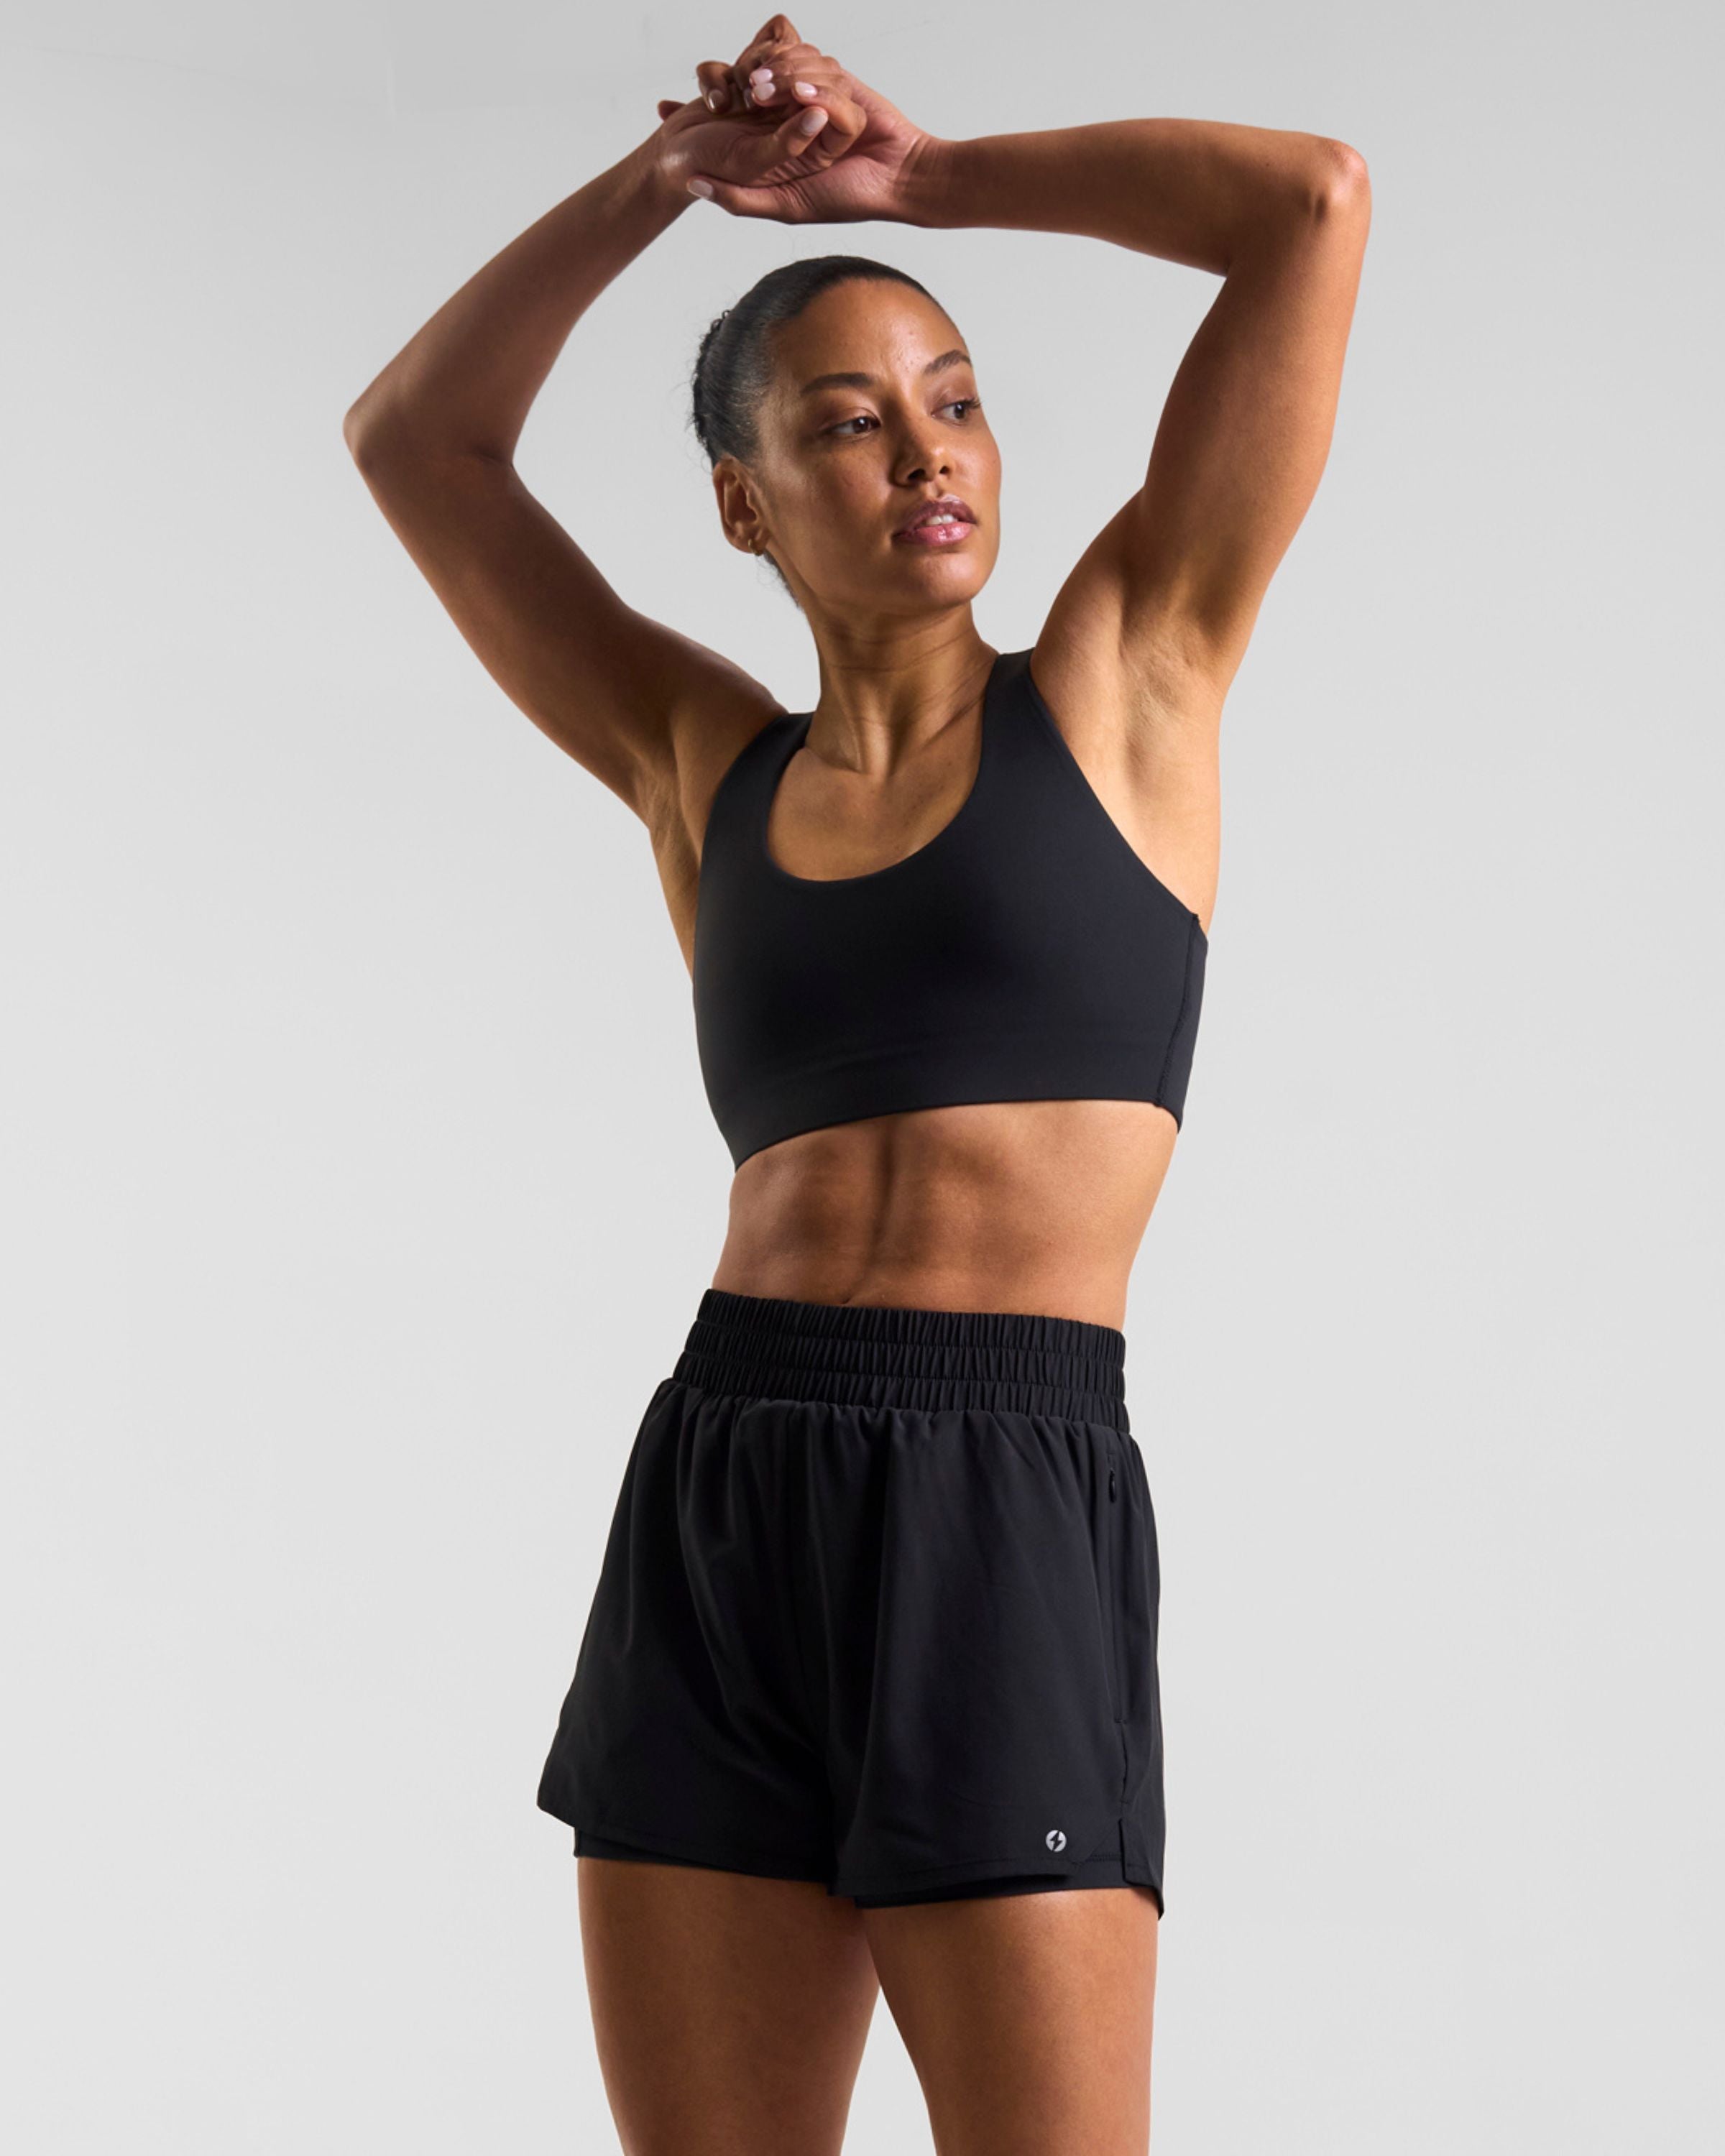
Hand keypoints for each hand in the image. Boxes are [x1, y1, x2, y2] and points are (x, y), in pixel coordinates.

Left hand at [651, 14, 940, 224]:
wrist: (898, 177)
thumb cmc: (846, 197)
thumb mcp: (784, 204)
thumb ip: (738, 197)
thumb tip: (690, 185)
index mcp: (768, 139)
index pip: (724, 109)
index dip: (693, 105)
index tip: (660, 109)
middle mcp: (786, 111)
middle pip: (747, 73)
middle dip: (741, 78)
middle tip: (741, 94)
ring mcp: (811, 90)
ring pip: (780, 62)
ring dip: (777, 75)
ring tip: (774, 96)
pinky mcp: (838, 76)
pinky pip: (813, 60)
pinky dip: (806, 76)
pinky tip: (803, 95)